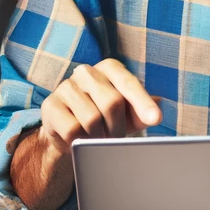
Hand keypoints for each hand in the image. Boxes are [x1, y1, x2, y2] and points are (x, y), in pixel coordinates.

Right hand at [39, 59, 162, 156]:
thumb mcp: (128, 115)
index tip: (156, 120)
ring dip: (98, 137)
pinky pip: (72, 130)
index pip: (129, 84)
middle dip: (118, 127)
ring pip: (91, 119)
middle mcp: (86, 72)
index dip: (143, 103)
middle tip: (116, 138)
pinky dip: (80, 142)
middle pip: (112, 102)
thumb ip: (142, 111)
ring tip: (96, 139)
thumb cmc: (106, 119)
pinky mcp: (50, 105)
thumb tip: (158, 108)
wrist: (70, 132)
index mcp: (110, 68)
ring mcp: (66, 86)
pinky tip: (78, 140)